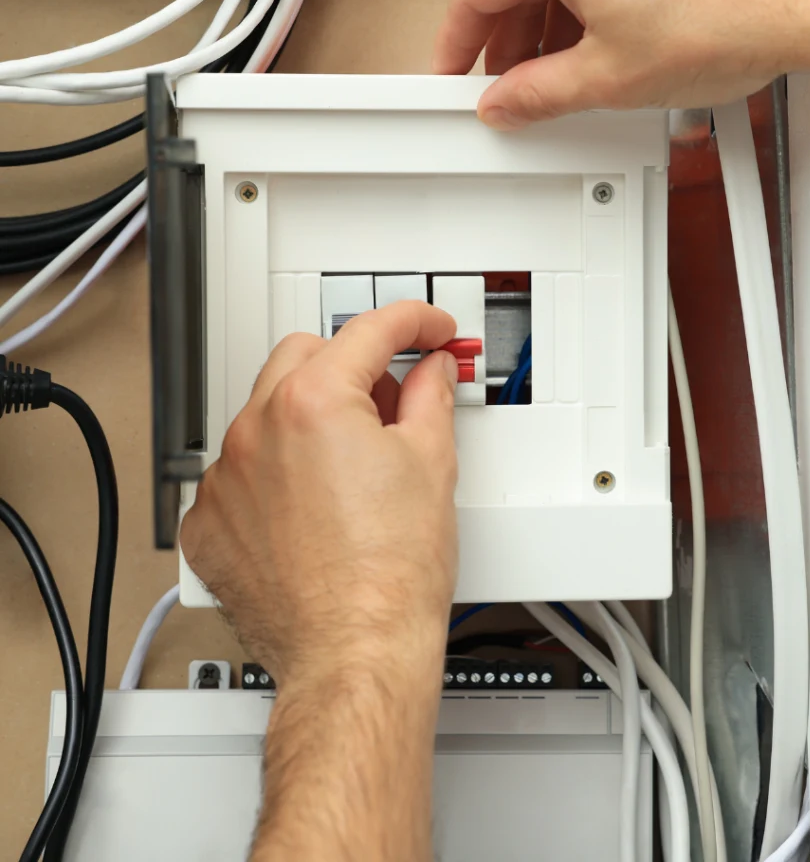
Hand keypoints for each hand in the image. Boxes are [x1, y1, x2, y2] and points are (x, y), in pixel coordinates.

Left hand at [180, 301, 459, 689]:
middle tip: (392, 396)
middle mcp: (256, 431)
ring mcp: (225, 478)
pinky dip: (274, 471)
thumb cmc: (390, 577)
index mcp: (314, 403)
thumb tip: (431, 372)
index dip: (415, 321)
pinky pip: (239, 471)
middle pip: (305, 354)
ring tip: (354, 463)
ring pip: (266, 410)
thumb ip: (431, 396)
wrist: (355, 655)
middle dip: (352, 362)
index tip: (429, 331)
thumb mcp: (432, 464)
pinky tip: (312, 504)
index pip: (370, 330)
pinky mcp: (209, 522)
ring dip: (308, 417)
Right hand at [434, 0, 809, 127]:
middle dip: (510, 38)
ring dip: (554, 19)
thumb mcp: (609, 79)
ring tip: (567, 72)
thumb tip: (506, 102)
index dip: (456, 43)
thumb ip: (539, 95)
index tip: (453, 72)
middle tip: (512, 86)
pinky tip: (610, 35)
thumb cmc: (727, 16)